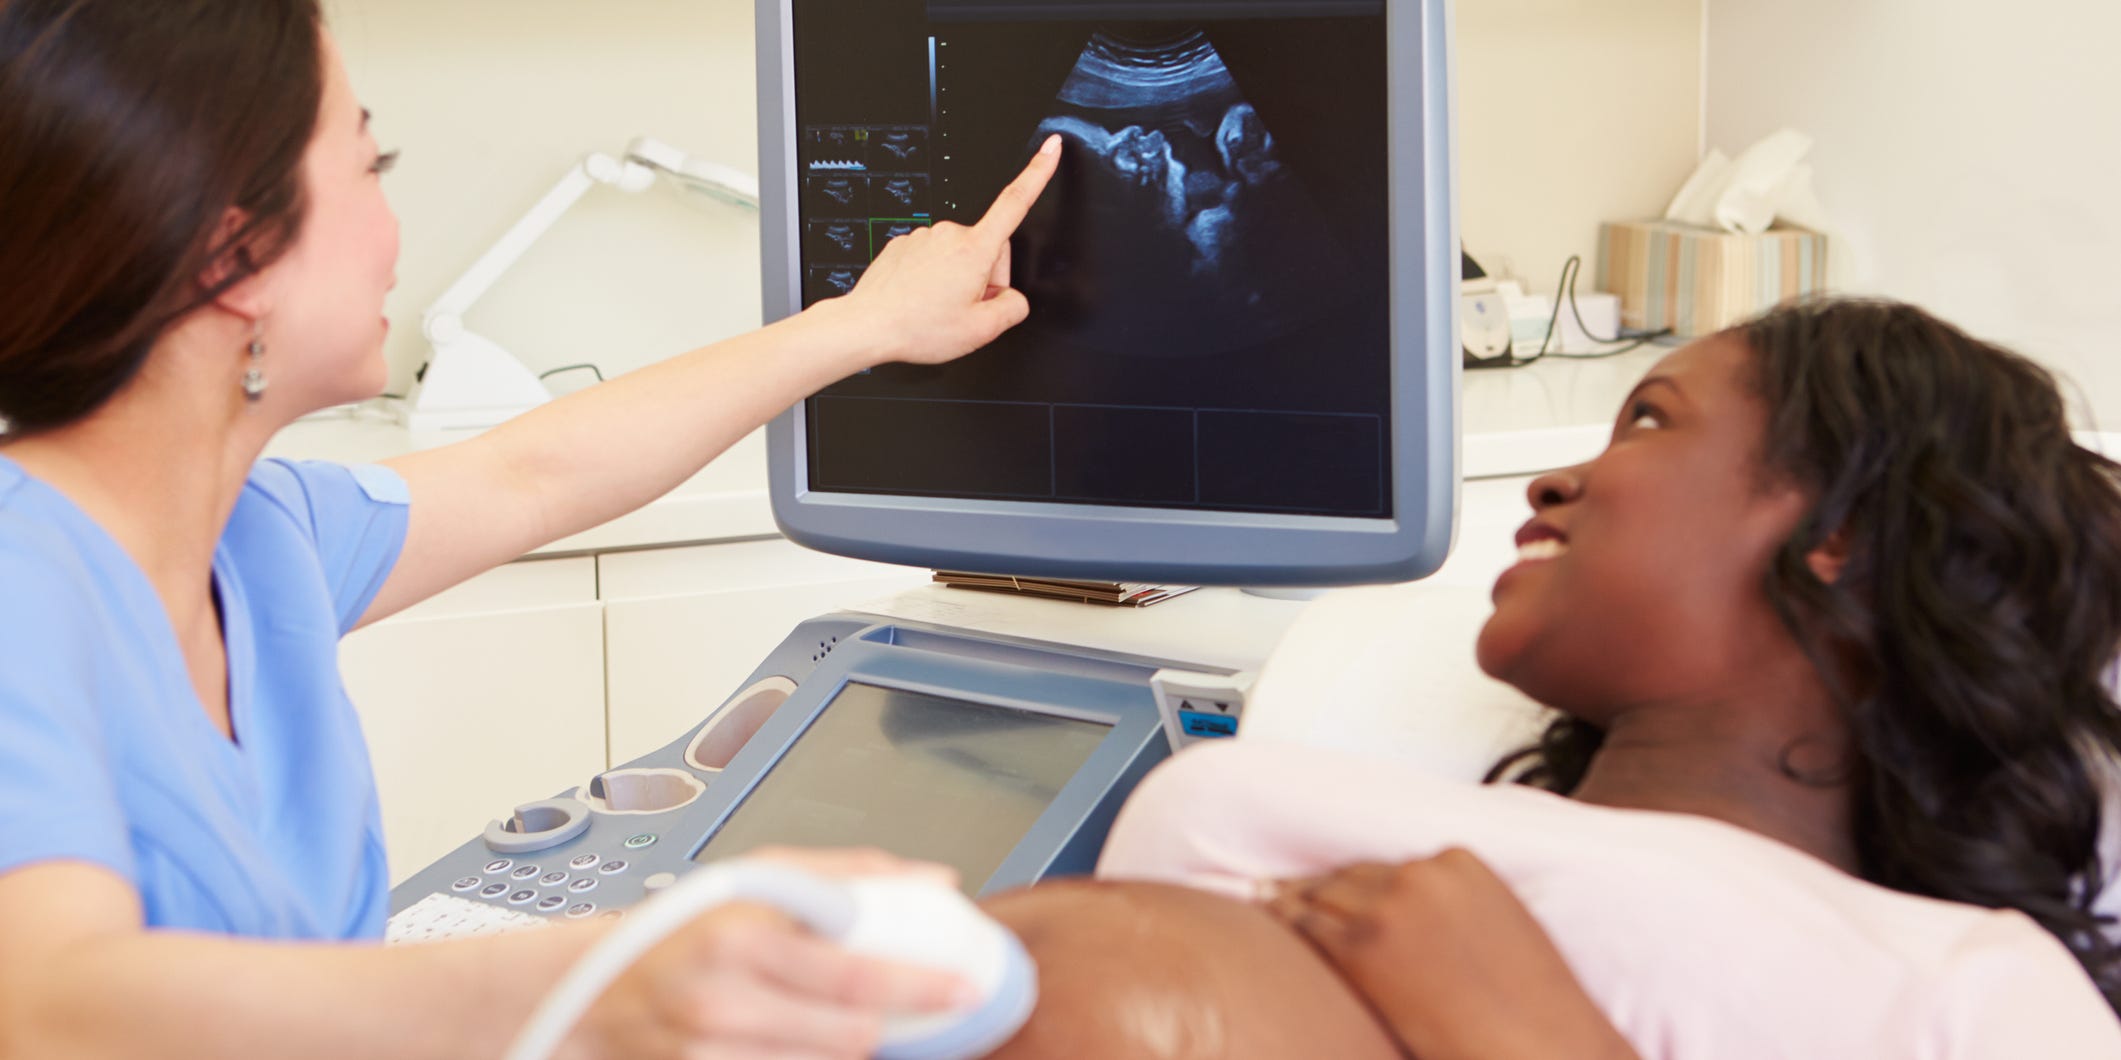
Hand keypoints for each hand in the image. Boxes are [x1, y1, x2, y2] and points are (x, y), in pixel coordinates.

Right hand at [568, 849, 972, 1059]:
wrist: (592, 987)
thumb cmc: (684, 925)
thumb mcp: (757, 878)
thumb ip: (848, 874)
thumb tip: (935, 881)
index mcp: (741, 937)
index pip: (853, 975)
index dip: (919, 986)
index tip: (962, 988)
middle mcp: (723, 1002)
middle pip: (849, 1035)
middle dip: (883, 1024)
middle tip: (892, 1007)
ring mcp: (710, 1053)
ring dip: (844, 1045)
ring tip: (828, 1017)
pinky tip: (799, 1038)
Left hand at [833, 135, 1061, 366]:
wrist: (867, 326)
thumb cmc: (917, 327)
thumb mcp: (981, 331)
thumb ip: (1012, 309)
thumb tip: (1012, 299)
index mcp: (974, 250)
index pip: (1015, 202)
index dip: (1038, 172)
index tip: (1051, 148)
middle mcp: (949, 234)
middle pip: (988, 248)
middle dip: (985, 276)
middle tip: (965, 307)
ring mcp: (925, 236)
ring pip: (959, 255)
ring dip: (958, 279)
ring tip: (937, 307)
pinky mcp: (905, 244)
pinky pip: (934, 258)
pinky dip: (934, 277)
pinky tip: (922, 298)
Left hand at [1268, 850, 1637, 1059]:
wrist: (1535, 1046)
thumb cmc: (1532, 1008)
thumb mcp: (1505, 930)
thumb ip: (1456, 908)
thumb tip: (1418, 924)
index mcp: (1462, 863)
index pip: (1393, 865)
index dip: (1363, 882)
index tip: (1343, 887)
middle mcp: (1421, 874)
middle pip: (1354, 875)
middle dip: (1327, 889)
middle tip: (1290, 890)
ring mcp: (1389, 906)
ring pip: (1323, 893)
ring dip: (1296, 899)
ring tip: (1268, 898)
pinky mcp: (1362, 945)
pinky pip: (1307, 925)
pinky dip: (1283, 920)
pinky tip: (1264, 916)